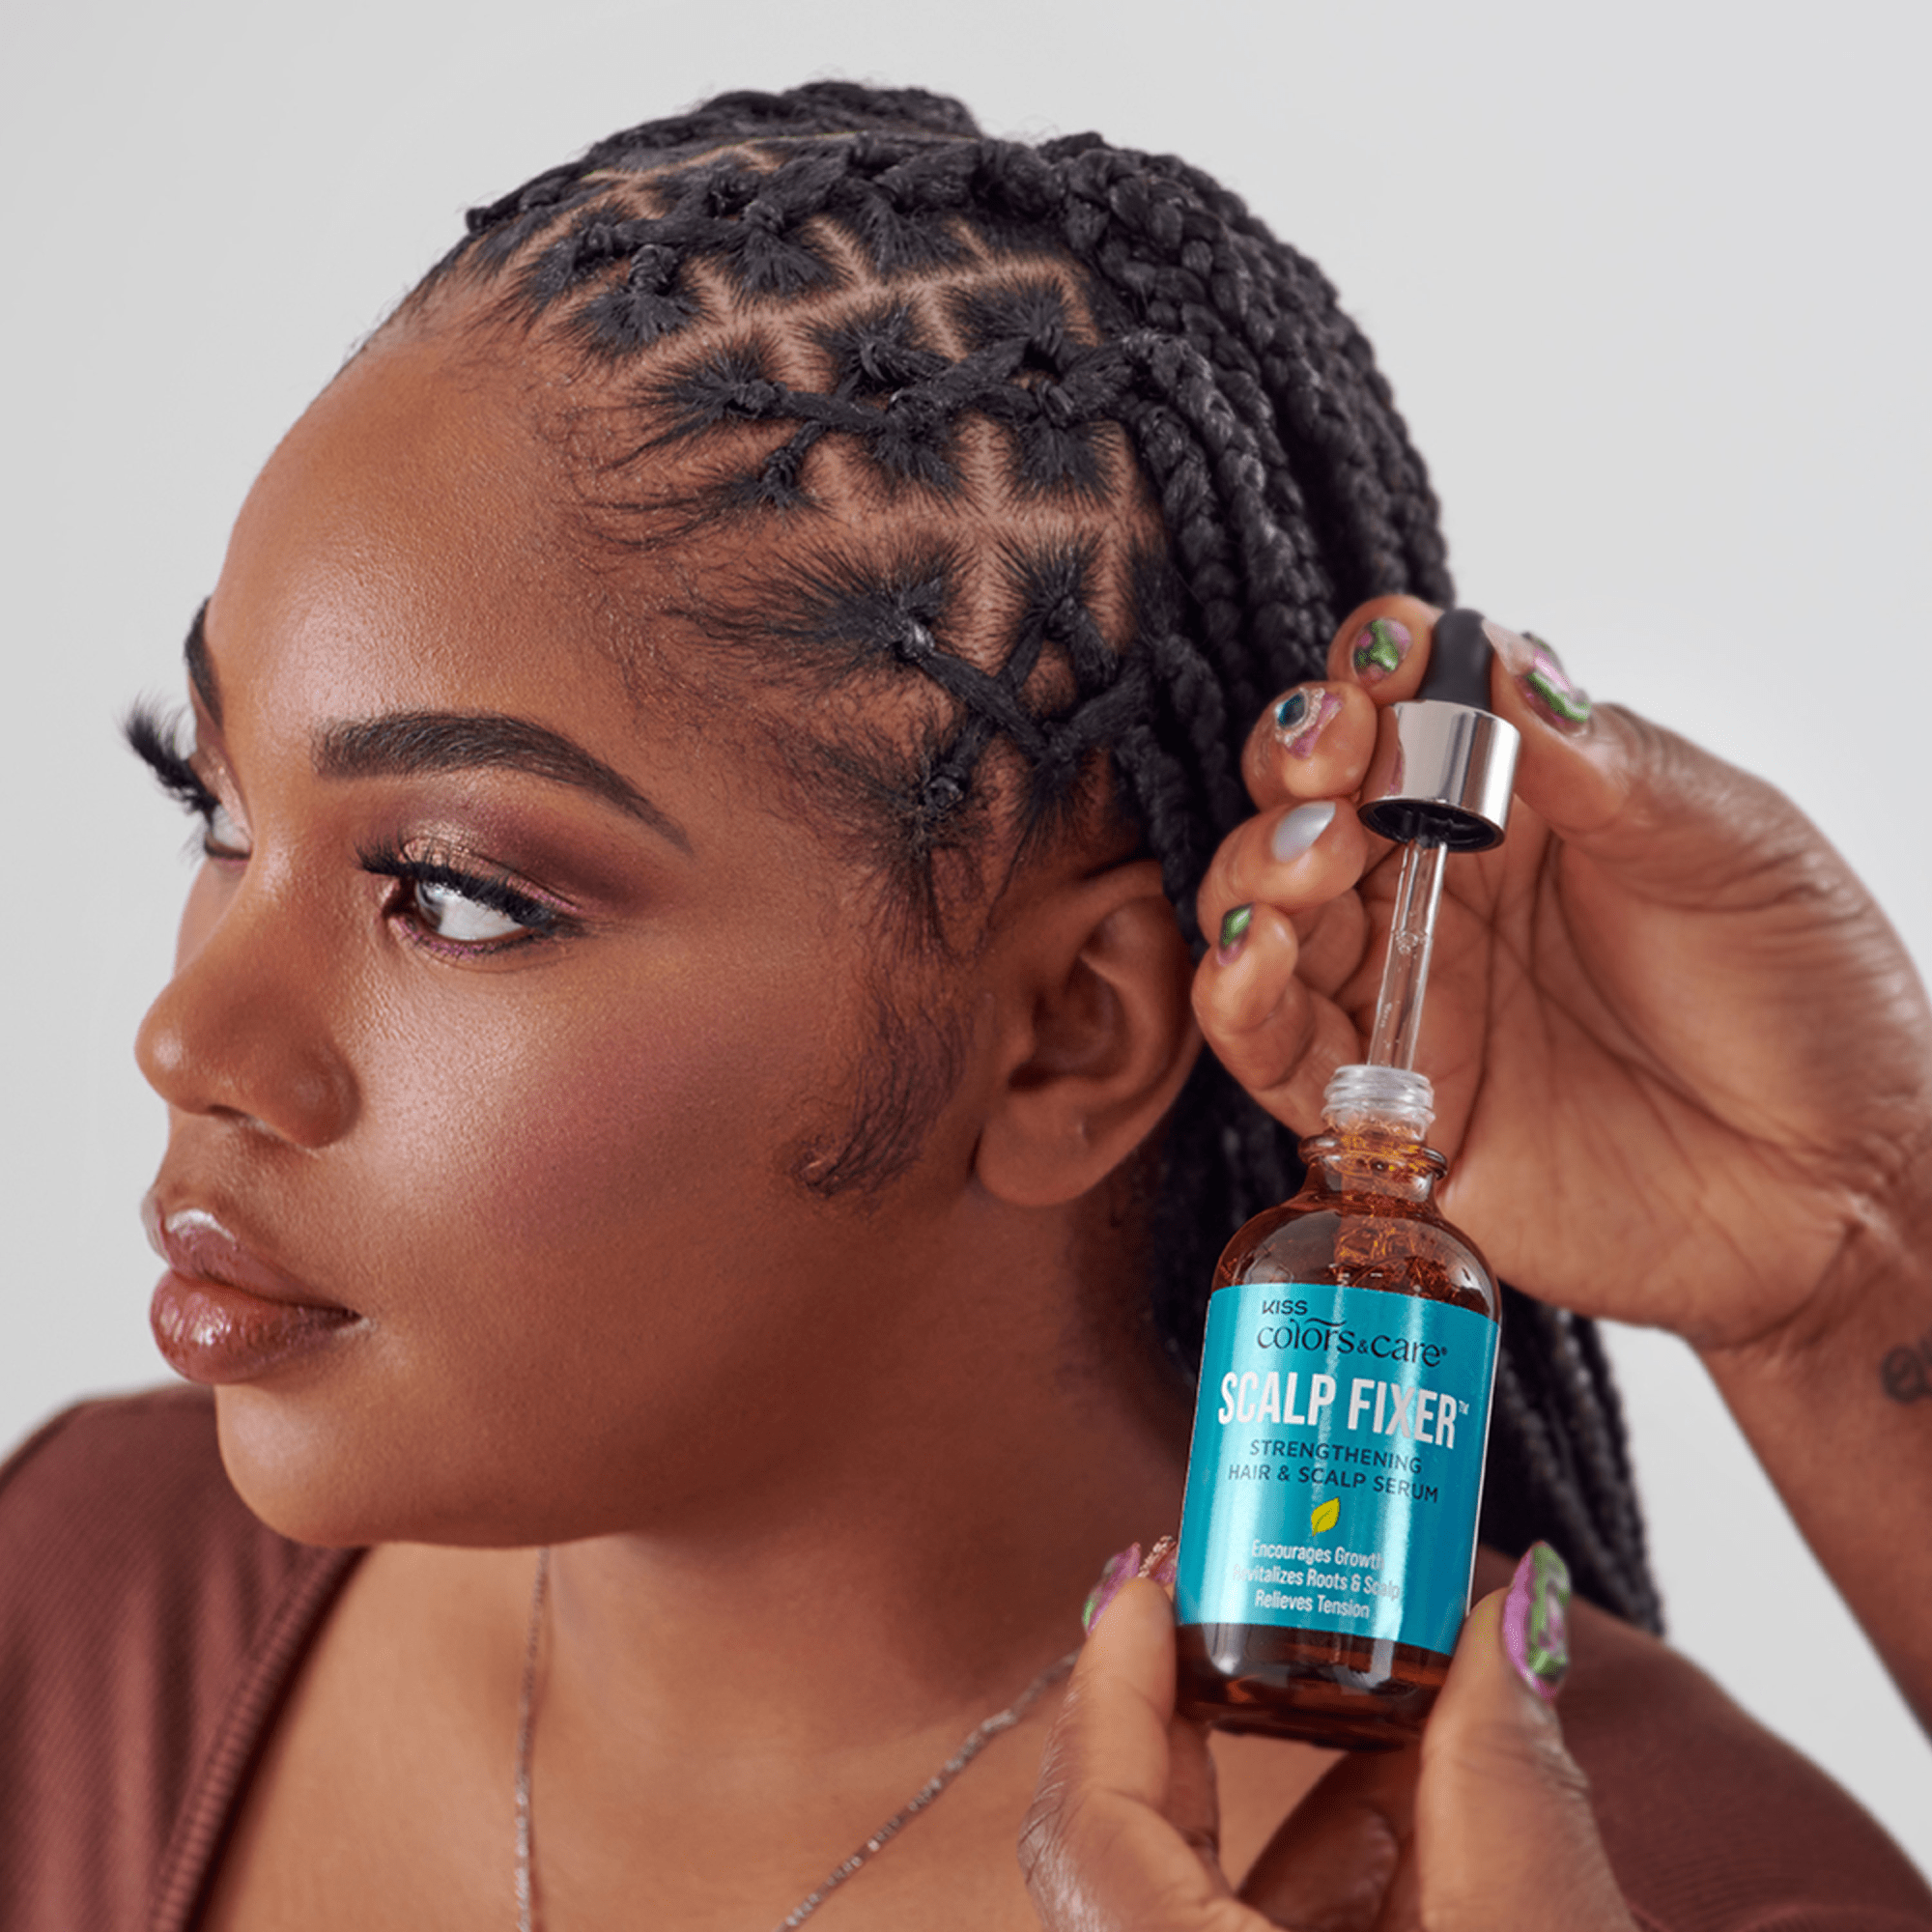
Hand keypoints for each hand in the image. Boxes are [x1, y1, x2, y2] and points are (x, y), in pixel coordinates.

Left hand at [1018, 1549, 1635, 1931]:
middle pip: (1141, 1843)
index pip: (1090, 1828)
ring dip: (1303, 1772)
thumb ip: (1504, 1771)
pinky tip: (1420, 1776)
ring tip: (1384, 1664)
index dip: (1106, 1683)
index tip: (1147, 1575)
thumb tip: (1509, 1614)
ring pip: (1223, 1893)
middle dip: (1198, 1703)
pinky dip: (1348, 1857)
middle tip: (1241, 1591)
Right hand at [1190, 599, 1931, 1356]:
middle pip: (1304, 800)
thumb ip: (1595, 758)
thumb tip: (1495, 657)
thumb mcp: (1721, 844)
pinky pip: (1272, 1049)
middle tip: (1334, 760)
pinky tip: (1255, 954)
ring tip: (1309, 859)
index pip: (1402, 711)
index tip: (1387, 667)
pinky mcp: (1378, 1110)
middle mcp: (1439, 893)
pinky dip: (1236, 998)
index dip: (1371, 675)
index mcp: (1517, 808)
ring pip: (1265, 911)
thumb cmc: (1805, 1001)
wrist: (1839, 1184)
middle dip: (1292, 760)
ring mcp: (1402, 997)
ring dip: (1256, 867)